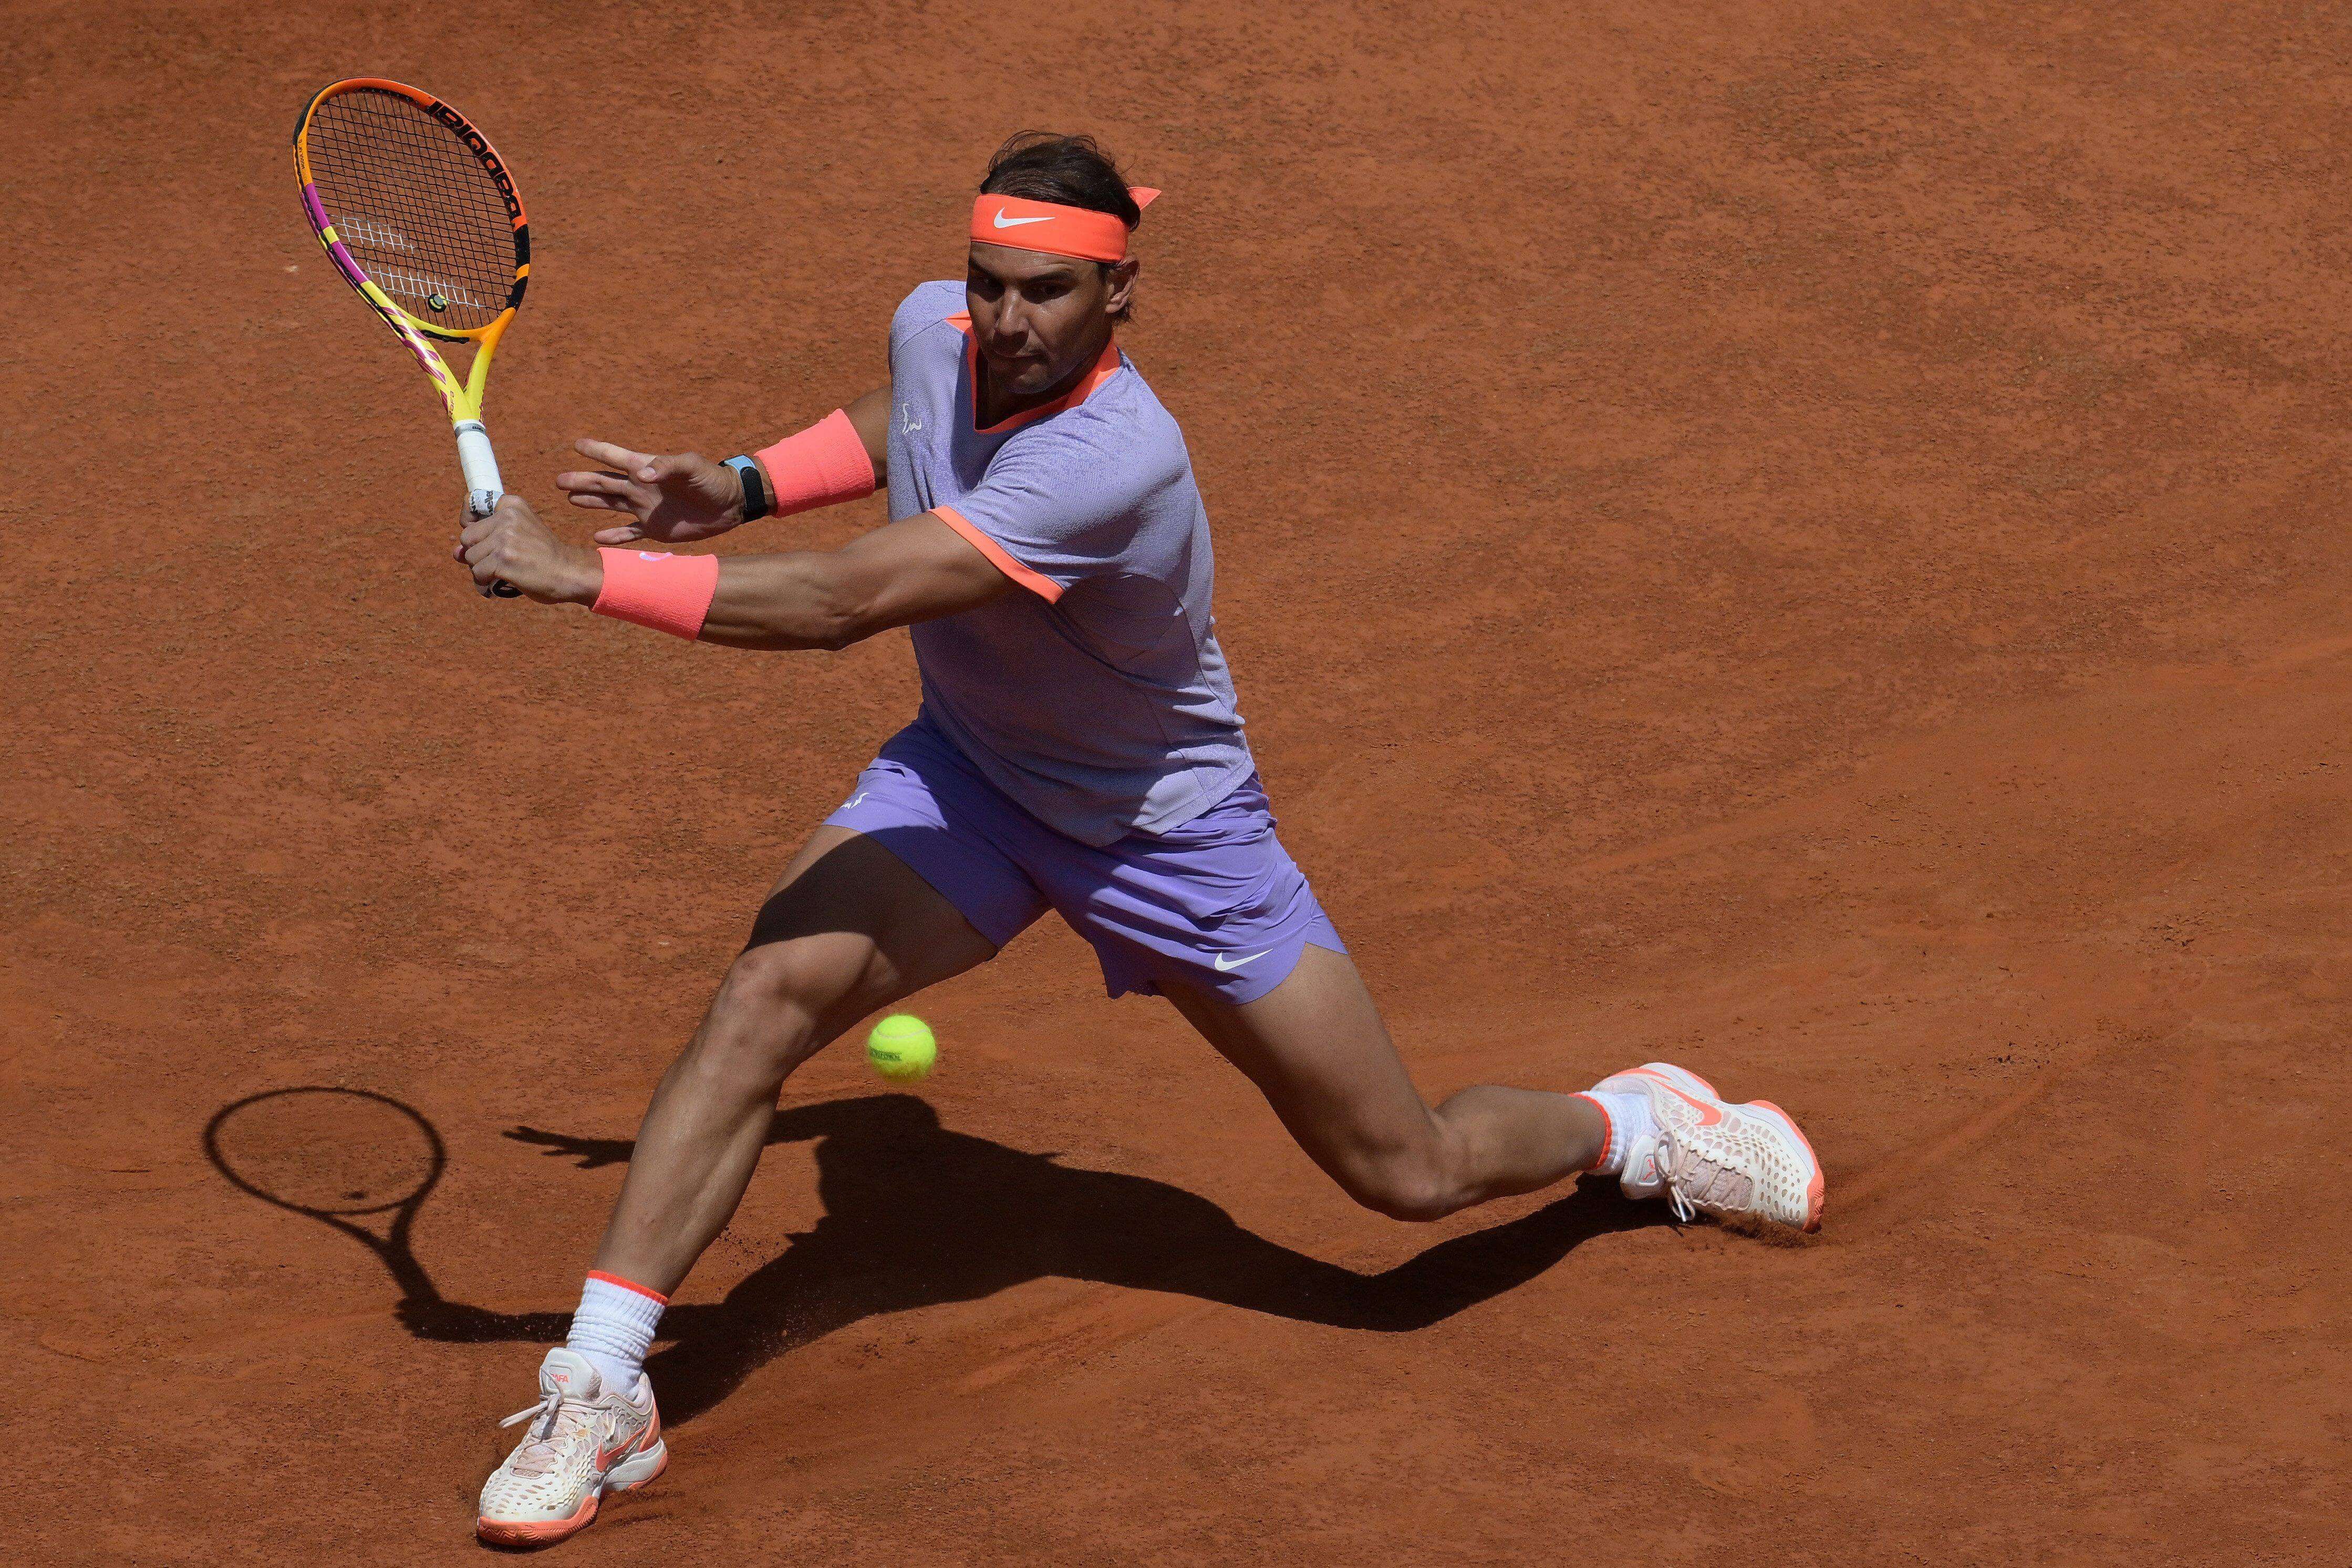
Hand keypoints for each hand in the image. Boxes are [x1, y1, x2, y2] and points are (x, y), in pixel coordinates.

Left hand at [453, 496, 600, 603]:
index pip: (471, 503)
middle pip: (467, 537)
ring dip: (482, 569)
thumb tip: (455, 553)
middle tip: (499, 560)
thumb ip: (485, 539)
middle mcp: (507, 517)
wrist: (569, 572)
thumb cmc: (543, 556)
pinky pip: (478, 573)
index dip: (469, 522)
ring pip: (470, 557)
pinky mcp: (503, 560)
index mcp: (512, 505)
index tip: (477, 533)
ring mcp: (505, 538)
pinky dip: (486, 582)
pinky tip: (502, 581)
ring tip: (504, 571)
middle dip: (478, 552)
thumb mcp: (519, 534)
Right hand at [555, 439, 747, 543]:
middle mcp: (640, 487)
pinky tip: (596, 537)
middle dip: (582, 480)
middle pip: (604, 482)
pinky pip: (629, 532)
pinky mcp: (654, 528)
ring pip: (610, 503)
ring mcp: (644, 508)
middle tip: (559, 480)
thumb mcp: (692, 467)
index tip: (576, 444)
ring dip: (590, 501)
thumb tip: (642, 473)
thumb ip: (667, 466)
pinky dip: (613, 536)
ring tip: (569, 498)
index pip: (615, 457)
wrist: (729, 505)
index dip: (596, 450)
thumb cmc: (712, 480)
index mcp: (647, 467)